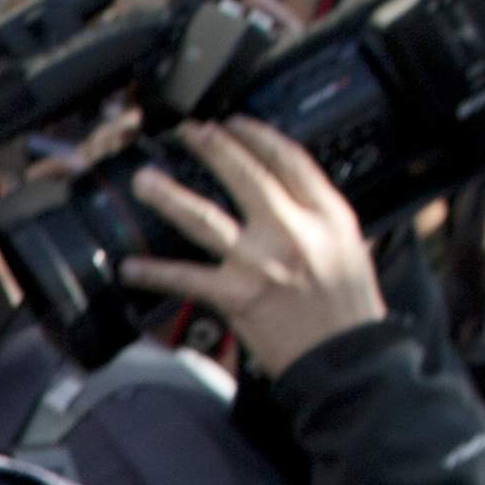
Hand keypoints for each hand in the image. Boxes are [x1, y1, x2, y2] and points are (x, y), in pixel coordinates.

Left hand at [118, 117, 387, 377]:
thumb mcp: (353, 249)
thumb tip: (300, 197)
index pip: (289, 159)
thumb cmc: (350, 313)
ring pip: (205, 217)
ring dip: (169, 195)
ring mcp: (262, 263)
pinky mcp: (237, 296)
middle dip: (211, 147)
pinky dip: (154, 272)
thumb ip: (323, 220)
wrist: (346, 362)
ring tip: (145, 180)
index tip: (234, 122)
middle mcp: (294, 231)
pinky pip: (186, 278)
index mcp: (328, 215)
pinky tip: (130, 266)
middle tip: (188, 132)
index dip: (257, 134)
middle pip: (245, 174)